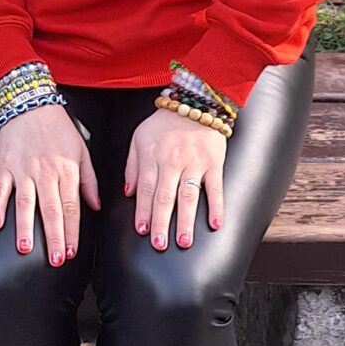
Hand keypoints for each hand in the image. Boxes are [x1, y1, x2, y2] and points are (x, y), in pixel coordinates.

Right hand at [0, 104, 99, 264]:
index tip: (72, 250)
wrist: (30, 103)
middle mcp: (46, 173)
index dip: (72, 231)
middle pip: (51, 210)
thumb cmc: (57, 127)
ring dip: (25, 227)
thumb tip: (95, 206)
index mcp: (67, 170)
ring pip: (25, 203)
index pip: (71, 207)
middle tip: (55, 259)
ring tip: (25, 248)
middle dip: (54, 237)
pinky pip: (1, 189)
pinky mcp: (5, 166)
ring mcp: (23, 170)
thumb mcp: (81, 150)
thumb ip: (89, 180)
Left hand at [124, 108, 226, 249]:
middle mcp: (172, 161)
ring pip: (188, 195)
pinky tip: (215, 224)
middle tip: (160, 244)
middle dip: (161, 222)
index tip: (142, 230)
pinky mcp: (214, 162)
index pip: (146, 188)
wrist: (194, 101)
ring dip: (186, 220)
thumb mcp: (139, 137)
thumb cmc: (163, 122)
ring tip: (184, 241)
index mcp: (152, 156)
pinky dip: (216, 206)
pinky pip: (215, 187)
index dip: (143, 211)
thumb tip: (128, 193)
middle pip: (165, 196)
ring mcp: (194, 162)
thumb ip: (132, 165)